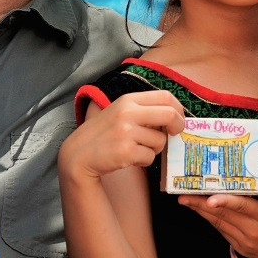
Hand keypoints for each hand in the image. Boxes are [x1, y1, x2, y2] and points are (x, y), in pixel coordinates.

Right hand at [61, 91, 183, 180]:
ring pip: (160, 140)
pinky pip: (150, 157)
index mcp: (128, 100)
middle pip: (170, 114)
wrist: (79, 154)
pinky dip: (144, 160)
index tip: (178, 118)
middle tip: (175, 134)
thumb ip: (142, 110)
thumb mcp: (119, 112)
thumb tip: (173, 115)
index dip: (178, 109)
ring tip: (137, 148)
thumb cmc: (103, 134)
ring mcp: (126, 132)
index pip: (165, 97)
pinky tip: (131, 158)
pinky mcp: (126, 151)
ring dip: (154, 148)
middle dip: (178, 126)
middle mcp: (127, 113)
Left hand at [178, 179, 257, 257]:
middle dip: (201, 204)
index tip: (207, 197)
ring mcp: (247, 243)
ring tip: (187, 200)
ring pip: (220, 224)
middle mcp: (254, 232)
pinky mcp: (243, 249)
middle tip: (183, 193)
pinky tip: (203, 212)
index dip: (224, 201)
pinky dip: (213, 220)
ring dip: (202, 212)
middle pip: (224, 215)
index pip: (242, 206)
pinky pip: (224, 232)